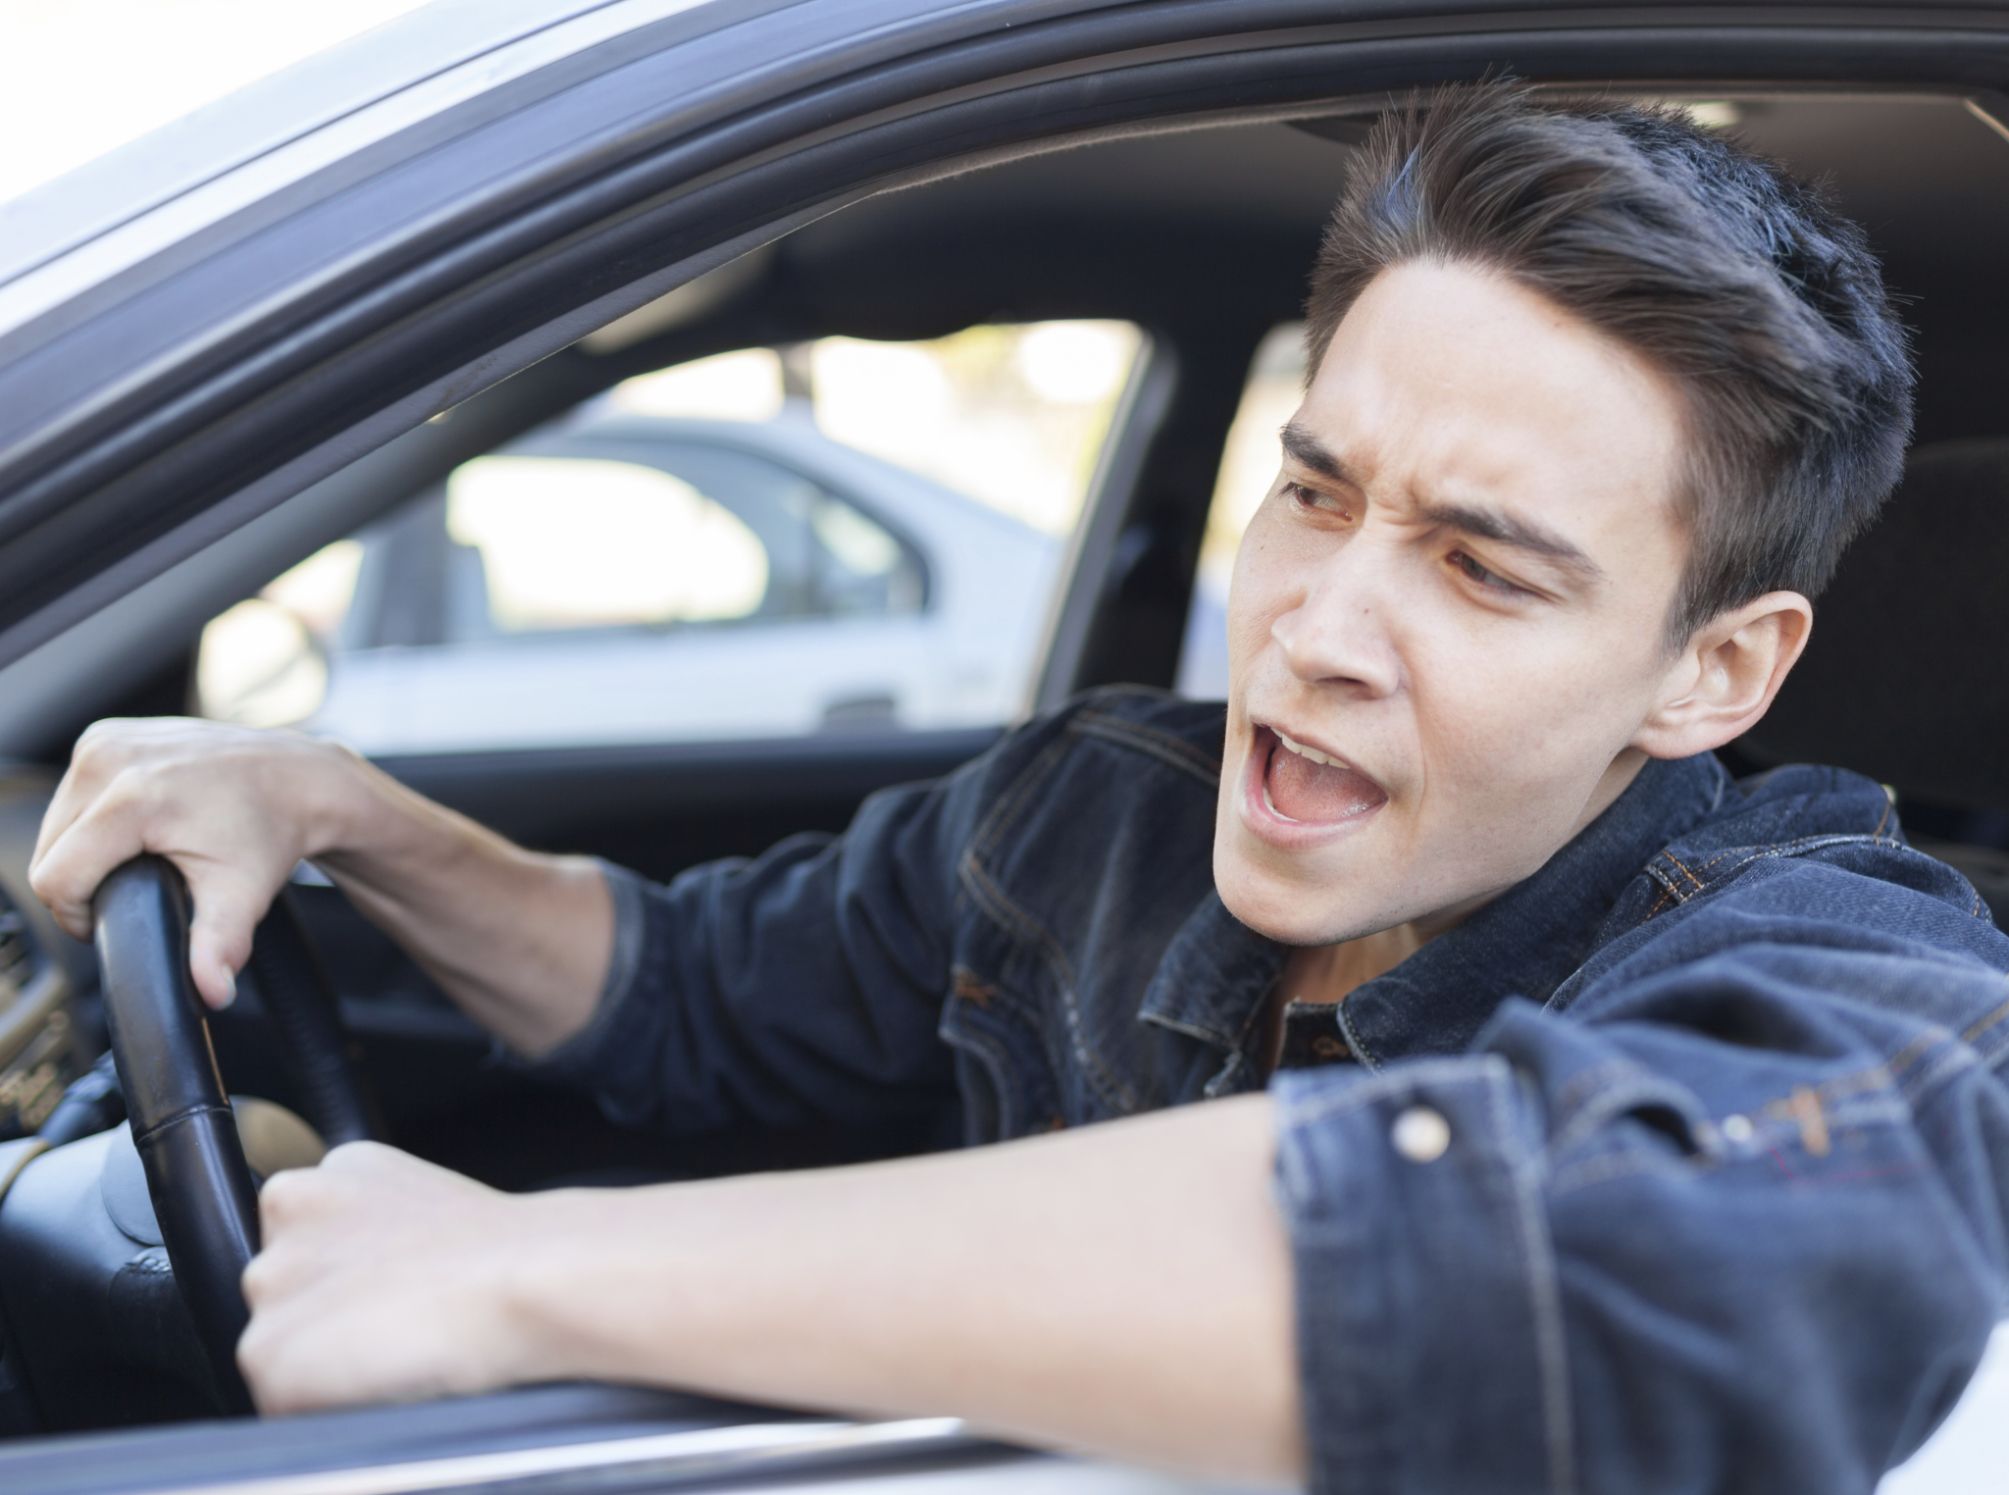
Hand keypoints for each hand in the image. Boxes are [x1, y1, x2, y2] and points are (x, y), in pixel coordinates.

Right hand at [28, 717, 361, 1008]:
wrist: (297, 779)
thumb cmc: (270, 834)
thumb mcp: (242, 894)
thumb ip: (218, 945)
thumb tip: (214, 992)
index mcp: (131, 798)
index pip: (56, 878)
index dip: (79, 914)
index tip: (115, 920)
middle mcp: (111, 760)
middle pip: (49, 852)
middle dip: (82, 884)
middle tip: (133, 891)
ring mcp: (107, 740)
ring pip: (54, 824)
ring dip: (82, 851)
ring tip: (135, 860)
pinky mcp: (107, 733)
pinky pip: (72, 794)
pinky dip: (91, 819)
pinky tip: (133, 828)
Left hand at [238, 1142, 543, 1414]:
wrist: (525, 1276)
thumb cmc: (507, 1251)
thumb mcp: (433, 1201)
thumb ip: (376, 1222)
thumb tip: (367, 1270)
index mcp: (337, 1165)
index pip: (310, 1235)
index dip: (355, 1272)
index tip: (396, 1282)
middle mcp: (289, 1207)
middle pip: (284, 1285)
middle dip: (326, 1310)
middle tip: (397, 1315)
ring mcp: (271, 1278)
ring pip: (278, 1338)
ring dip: (320, 1355)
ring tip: (393, 1343)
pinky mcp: (268, 1350)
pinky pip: (281, 1397)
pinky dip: (322, 1403)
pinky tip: (380, 1373)